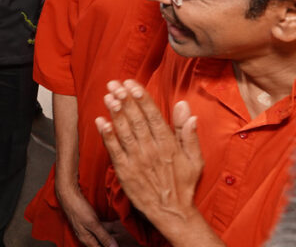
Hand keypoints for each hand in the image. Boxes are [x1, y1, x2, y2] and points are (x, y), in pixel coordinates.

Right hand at [55, 181, 119, 246]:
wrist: (68, 196)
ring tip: (120, 236)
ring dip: (110, 237)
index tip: (120, 245)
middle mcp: (86, 237)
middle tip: (122, 241)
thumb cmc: (78, 208)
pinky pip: (99, 230)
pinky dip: (107, 230)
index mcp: (86, 240)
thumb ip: (104, 236)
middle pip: (101, 245)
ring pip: (101, 237)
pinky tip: (113, 228)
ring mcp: (86, 230)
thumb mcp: (93, 224)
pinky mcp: (88, 223)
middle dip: (111, 243)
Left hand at [95, 80, 203, 234]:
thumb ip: (187, 133)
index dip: (141, 98)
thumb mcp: (195, 159)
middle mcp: (152, 150)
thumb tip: (186, 108)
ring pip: (124, 131)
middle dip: (125, 100)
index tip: (132, 84)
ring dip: (115, 113)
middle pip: (136, 120)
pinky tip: (100, 122)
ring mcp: (137, 160)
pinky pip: (114, 150)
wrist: (172, 212)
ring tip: (108, 96)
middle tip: (114, 84)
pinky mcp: (125, 171)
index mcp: (168, 145)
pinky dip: (107, 135)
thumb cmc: (183, 184)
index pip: (153, 115)